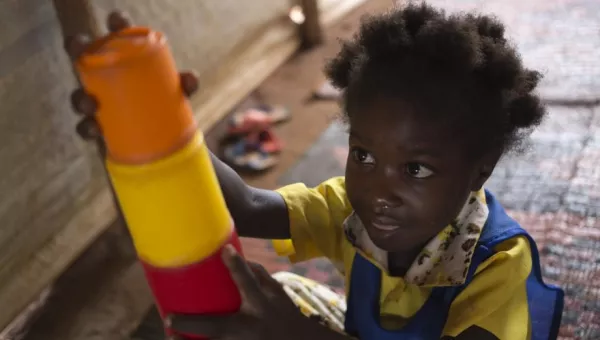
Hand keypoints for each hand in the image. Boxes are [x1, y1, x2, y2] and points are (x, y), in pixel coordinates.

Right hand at [64, 11, 198, 140]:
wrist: (161, 139)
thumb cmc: (166, 106)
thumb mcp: (178, 94)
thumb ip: (184, 85)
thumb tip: (190, 79)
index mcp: (125, 63)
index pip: (117, 35)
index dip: (115, 23)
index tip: (116, 21)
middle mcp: (105, 79)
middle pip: (83, 57)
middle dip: (76, 47)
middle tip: (78, 49)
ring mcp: (97, 103)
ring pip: (79, 96)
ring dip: (80, 98)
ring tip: (91, 104)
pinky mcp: (97, 129)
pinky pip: (84, 127)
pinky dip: (86, 128)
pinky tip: (94, 129)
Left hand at [166, 245, 328, 339]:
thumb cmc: (285, 314)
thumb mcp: (277, 293)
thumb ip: (259, 275)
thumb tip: (237, 257)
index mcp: (261, 305)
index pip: (248, 282)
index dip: (237, 265)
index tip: (225, 251)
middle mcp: (251, 327)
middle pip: (218, 326)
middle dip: (193, 323)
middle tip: (169, 318)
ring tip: (171, 336)